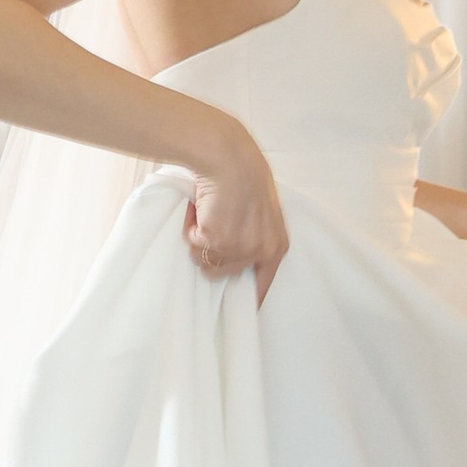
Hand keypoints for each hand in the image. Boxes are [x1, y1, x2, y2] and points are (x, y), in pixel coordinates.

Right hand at [184, 118, 289, 297]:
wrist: (229, 158)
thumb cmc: (244, 177)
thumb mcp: (262, 213)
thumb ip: (255, 237)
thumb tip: (234, 261)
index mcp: (276, 245)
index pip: (264, 283)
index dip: (251, 297)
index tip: (244, 308)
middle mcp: (260, 251)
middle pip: (223, 273)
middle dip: (212, 252)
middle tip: (213, 224)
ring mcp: (238, 248)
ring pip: (204, 261)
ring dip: (199, 239)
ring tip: (207, 214)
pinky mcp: (216, 240)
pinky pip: (192, 243)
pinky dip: (190, 227)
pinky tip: (200, 208)